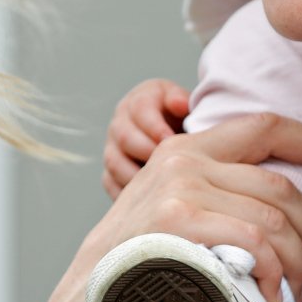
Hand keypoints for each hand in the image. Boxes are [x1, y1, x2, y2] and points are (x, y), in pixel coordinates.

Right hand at [3, 113, 301, 301]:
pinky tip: (273, 293)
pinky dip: (274, 271)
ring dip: (297, 259)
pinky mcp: (181, 222)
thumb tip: (288, 203)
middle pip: (278, 184)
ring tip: (294, 286)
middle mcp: (185, 160)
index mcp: (187, 148)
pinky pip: (255, 242)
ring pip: (273, 218)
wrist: (90, 297)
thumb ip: (218, 189)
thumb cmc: (142, 259)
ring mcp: (182, 190)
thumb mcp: (173, 204)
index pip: (263, 126)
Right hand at [103, 78, 189, 198]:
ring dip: (136, 175)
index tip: (171, 140)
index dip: (155, 125)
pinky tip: (147, 202)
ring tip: (160, 187)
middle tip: (167, 166)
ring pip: (114, 162)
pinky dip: (126, 194)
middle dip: (146, 152)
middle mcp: (122, 122)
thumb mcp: (190, 108)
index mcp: (141, 99)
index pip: (140, 108)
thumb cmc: (191, 123)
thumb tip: (179, 104)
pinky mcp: (111, 172)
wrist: (183, 140)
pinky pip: (111, 183)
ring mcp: (113, 148)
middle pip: (124, 136)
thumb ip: (183, 102)